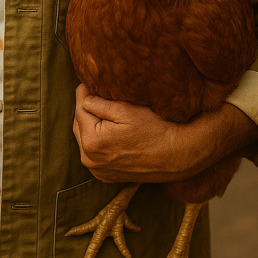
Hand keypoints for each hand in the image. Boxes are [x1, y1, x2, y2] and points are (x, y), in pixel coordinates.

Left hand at [72, 85, 257, 183]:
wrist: (177, 156)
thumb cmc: (154, 129)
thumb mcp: (125, 109)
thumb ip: (97, 103)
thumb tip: (83, 95)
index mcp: (92, 141)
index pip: (80, 108)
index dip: (85, 92)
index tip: (89, 81)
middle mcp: (90, 160)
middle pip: (80, 125)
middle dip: (86, 109)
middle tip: (96, 93)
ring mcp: (98, 170)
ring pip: (85, 139)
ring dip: (90, 125)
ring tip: (103, 111)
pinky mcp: (106, 176)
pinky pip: (94, 154)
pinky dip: (97, 142)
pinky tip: (109, 131)